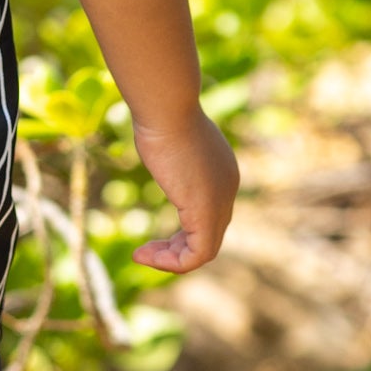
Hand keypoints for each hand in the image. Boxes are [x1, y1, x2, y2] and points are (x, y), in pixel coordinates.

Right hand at [130, 107, 238, 272]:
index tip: (152, 232)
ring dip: (171, 259)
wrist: (167, 107)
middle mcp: (228, 189)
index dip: (181, 231)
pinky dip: (172, 262)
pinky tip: (144, 255)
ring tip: (142, 256)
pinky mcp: (207, 213)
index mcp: (222, 171)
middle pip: (209, 234)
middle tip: (145, 251)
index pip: (209, 214)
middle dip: (176, 247)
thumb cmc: (160, 114)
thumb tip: (157, 139)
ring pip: (205, 249)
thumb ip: (171, 150)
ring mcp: (221, 202)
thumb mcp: (167, 136)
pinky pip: (197, 255)